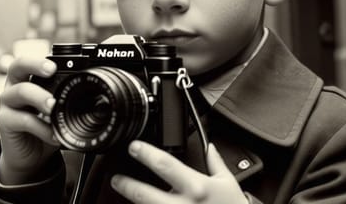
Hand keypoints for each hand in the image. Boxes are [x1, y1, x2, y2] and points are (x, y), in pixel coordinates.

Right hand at [0, 58, 59, 184]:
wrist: (30, 157)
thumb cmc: (45, 126)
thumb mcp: (57, 110)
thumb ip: (67, 97)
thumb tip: (95, 87)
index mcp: (27, 79)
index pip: (31, 61)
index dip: (42, 60)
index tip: (57, 64)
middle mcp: (14, 86)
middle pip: (17, 66)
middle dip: (35, 64)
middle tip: (52, 70)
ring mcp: (7, 103)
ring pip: (20, 92)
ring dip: (40, 97)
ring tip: (54, 107)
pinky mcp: (5, 122)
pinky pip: (23, 120)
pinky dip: (41, 127)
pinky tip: (53, 135)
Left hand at [111, 140, 247, 203]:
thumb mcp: (228, 183)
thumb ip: (216, 163)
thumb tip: (209, 147)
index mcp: (196, 187)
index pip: (165, 164)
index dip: (145, 153)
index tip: (134, 147)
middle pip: (145, 194)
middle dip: (127, 185)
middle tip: (117, 179)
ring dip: (135, 203)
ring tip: (129, 195)